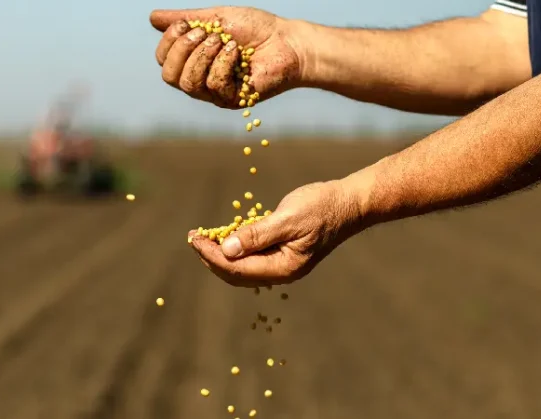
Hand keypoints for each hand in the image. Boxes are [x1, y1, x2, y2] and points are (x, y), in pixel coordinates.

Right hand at [149, 7, 304, 107]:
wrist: (287, 41)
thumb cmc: (256, 29)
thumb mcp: (216, 18)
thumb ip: (186, 19)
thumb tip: (153, 18)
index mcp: (194, 61)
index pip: (163, 60)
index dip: (169, 42)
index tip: (187, 24)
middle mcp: (200, 80)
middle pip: (169, 76)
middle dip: (183, 49)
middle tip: (206, 33)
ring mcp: (215, 93)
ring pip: (188, 84)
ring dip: (202, 56)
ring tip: (224, 41)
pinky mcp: (232, 100)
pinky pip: (213, 85)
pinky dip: (223, 63)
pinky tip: (237, 53)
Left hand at [187, 180, 363, 286]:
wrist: (348, 204)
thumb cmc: (322, 207)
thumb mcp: (288, 218)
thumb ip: (257, 235)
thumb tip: (226, 250)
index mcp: (284, 268)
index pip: (237, 268)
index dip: (212, 255)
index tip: (194, 239)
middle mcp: (281, 272)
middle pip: (236, 273)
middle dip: (211, 257)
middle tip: (192, 238)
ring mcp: (282, 264)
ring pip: (242, 267)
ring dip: (220, 253)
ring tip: (202, 238)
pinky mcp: (282, 253)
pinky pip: (252, 257)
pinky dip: (235, 248)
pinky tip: (224, 236)